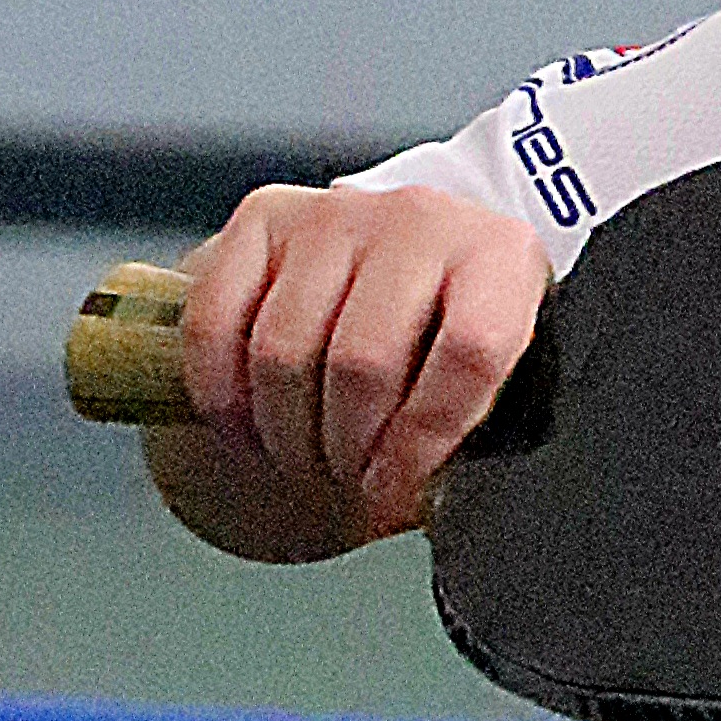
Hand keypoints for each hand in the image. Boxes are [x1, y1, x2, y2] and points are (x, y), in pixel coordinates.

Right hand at [146, 179, 553, 555]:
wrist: (422, 250)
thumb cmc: (461, 330)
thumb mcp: (504, 374)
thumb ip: (479, 428)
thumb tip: (436, 507)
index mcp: (500, 257)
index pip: (467, 353)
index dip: (423, 442)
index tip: (396, 491)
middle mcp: (420, 219)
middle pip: (362, 361)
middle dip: (346, 450)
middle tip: (348, 482)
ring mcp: (335, 214)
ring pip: (283, 351)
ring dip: (285, 434)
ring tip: (306, 461)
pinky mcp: (265, 217)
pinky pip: (216, 322)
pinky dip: (221, 398)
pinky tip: (247, 431)